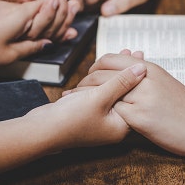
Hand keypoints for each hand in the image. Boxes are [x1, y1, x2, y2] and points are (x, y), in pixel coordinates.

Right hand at [32, 62, 146, 149]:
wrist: (41, 131)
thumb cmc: (70, 120)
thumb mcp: (99, 97)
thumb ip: (121, 82)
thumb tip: (141, 69)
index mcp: (121, 126)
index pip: (137, 99)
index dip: (140, 78)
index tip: (143, 59)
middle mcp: (113, 125)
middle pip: (126, 95)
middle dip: (128, 73)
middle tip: (135, 54)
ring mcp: (100, 120)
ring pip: (112, 93)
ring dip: (115, 75)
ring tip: (122, 56)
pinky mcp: (88, 115)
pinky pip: (100, 95)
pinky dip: (101, 82)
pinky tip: (102, 69)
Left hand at [72, 53, 184, 156]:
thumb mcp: (165, 81)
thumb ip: (145, 72)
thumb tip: (133, 60)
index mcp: (148, 67)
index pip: (109, 59)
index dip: (93, 68)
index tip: (87, 80)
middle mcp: (142, 78)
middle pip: (100, 74)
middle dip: (82, 84)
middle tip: (74, 94)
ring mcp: (141, 97)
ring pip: (102, 92)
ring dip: (85, 99)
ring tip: (75, 107)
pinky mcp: (140, 118)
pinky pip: (112, 112)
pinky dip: (99, 114)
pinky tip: (91, 121)